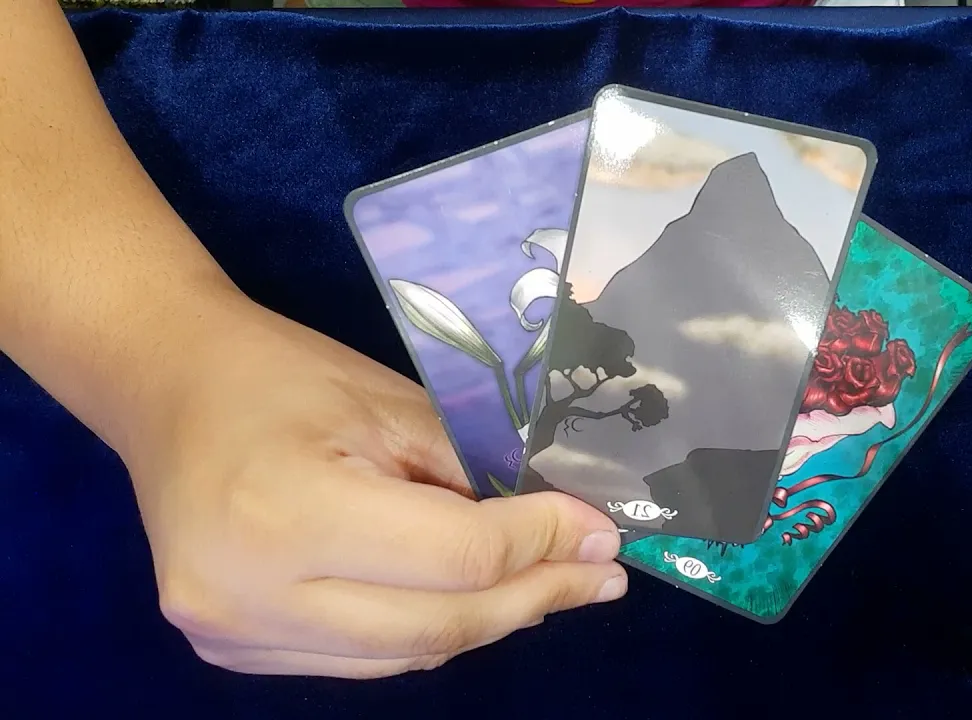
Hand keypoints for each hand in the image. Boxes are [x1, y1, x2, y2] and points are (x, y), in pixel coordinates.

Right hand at [124, 294, 626, 677]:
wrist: (167, 385)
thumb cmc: (282, 374)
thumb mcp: (393, 406)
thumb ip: (475, 476)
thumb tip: (570, 533)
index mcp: (286, 514)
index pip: (455, 557)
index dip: (542, 545)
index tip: (602, 531)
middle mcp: (247, 596)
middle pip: (436, 625)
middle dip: (534, 598)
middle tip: (599, 577)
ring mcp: (230, 636)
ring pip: (404, 655)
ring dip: (486, 621)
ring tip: (547, 585)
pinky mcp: (230, 652)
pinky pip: (360, 659)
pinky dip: (424, 631)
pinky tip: (468, 598)